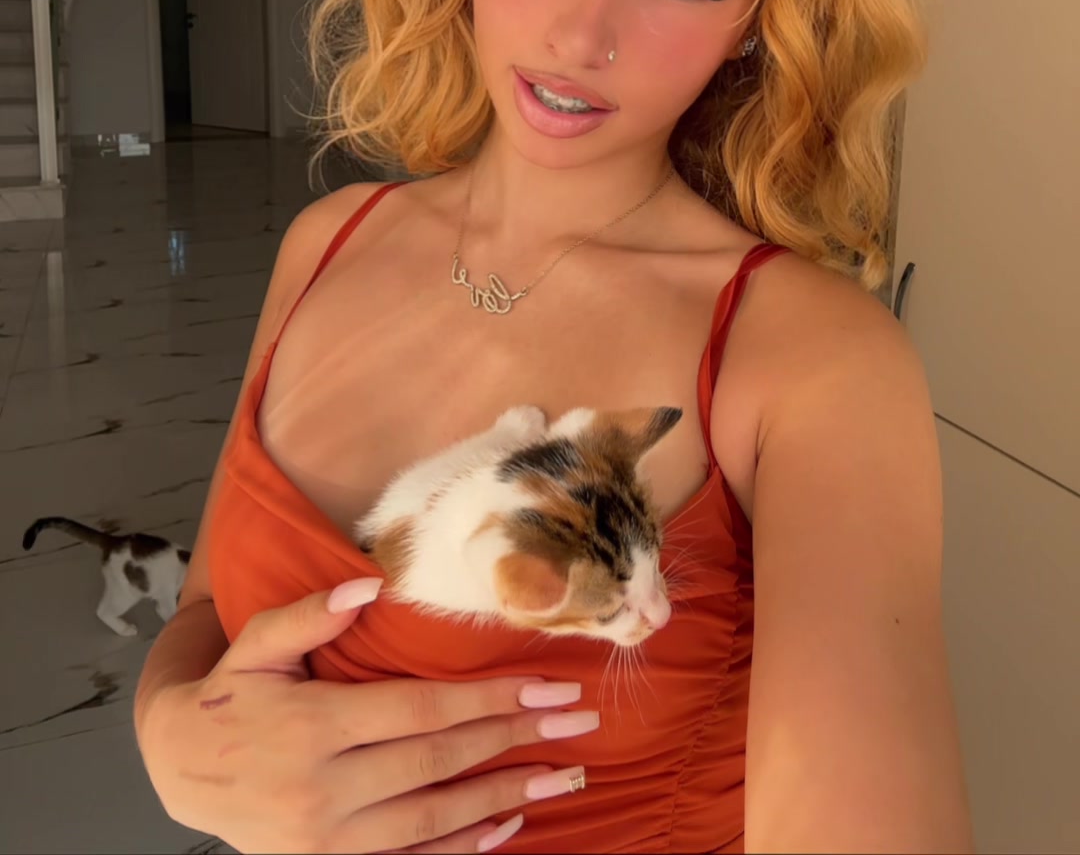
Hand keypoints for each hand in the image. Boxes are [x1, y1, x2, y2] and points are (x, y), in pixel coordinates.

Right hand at [139, 579, 593, 853]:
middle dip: (515, 738)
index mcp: (311, 724)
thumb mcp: (258, 643)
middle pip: (439, 761)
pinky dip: (463, 849)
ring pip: (434, 819)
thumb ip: (310, 614)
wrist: (182, 772)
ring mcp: (329, 839)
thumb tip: (369, 584)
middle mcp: (324, 788)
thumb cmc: (231, 695)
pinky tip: (509, 825)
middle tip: (578, 721)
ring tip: (566, 776)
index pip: (418, 709)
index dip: (486, 698)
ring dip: (507, 796)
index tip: (546, 686)